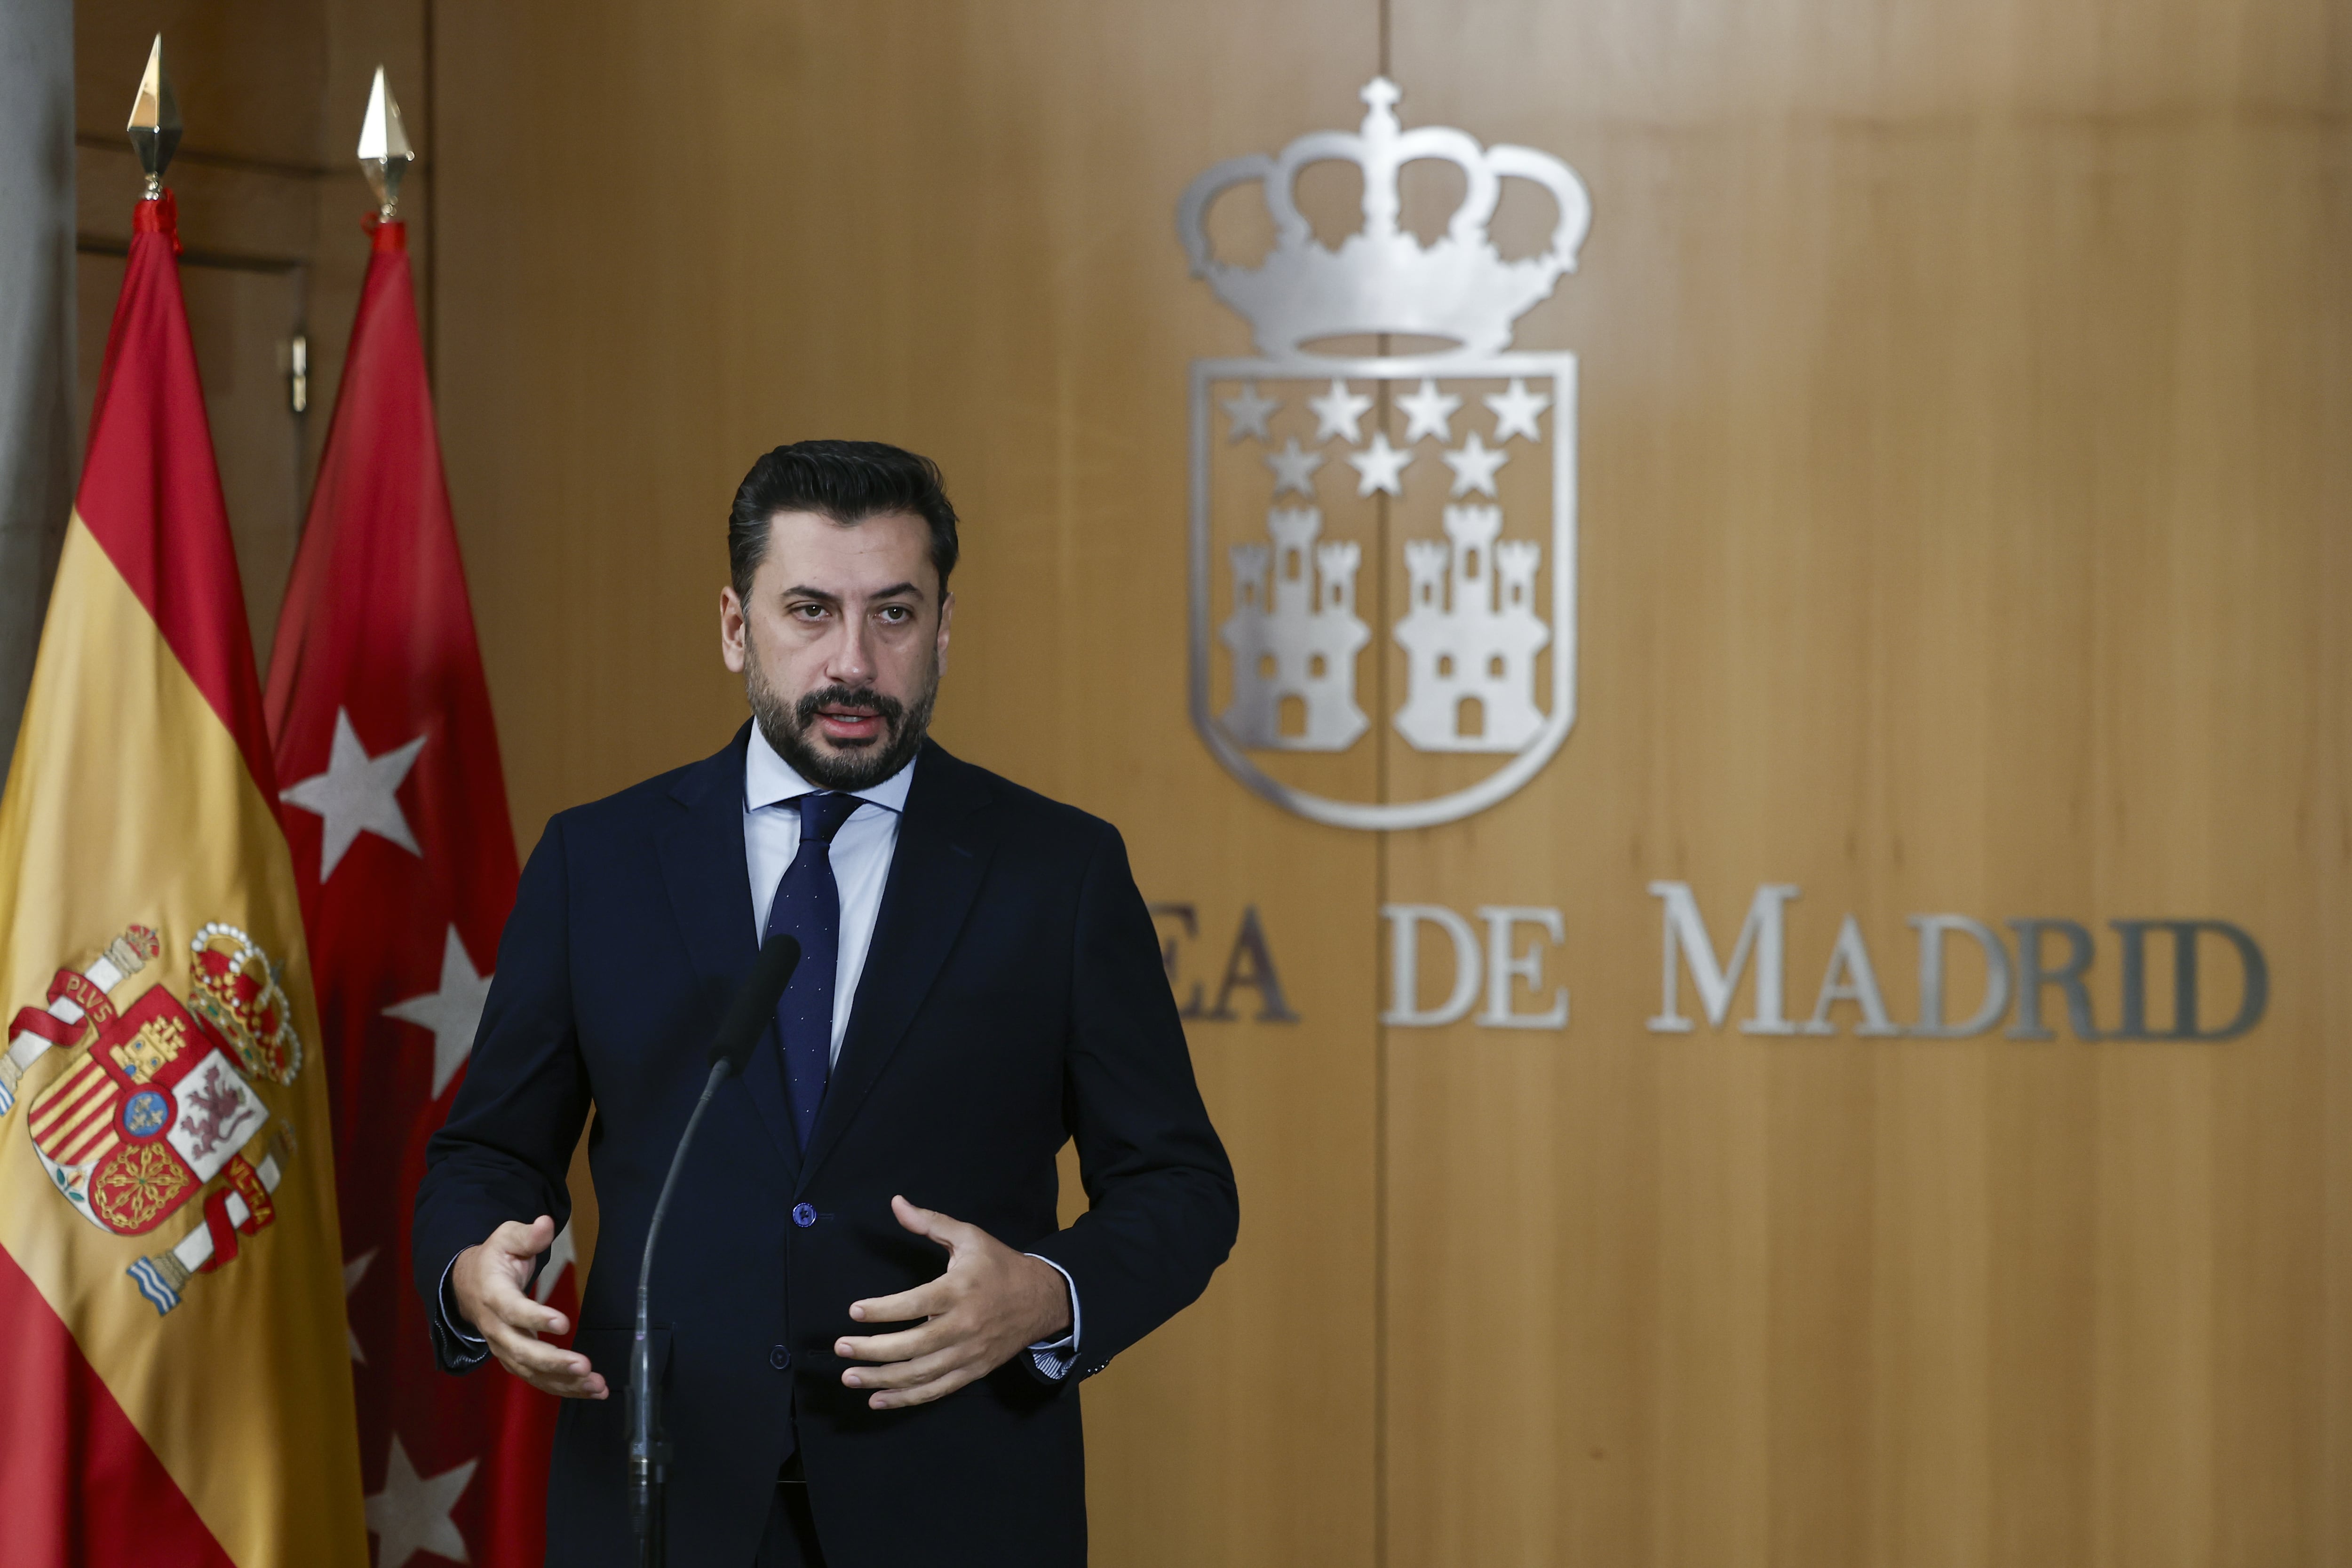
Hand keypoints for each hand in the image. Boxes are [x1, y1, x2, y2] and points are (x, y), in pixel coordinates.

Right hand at [451, 1215, 606, 1399]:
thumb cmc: (493, 1259)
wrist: (467, 1284)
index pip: (513, 1310)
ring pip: (530, 1371)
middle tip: (584, 1366)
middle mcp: (496, 1328)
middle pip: (521, 1351)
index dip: (535, 1317)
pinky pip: (536, 1378)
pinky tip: (590, 1390)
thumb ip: (526, 1234)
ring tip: (596, 1385)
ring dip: (564, 1382)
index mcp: (493, 1295)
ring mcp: (503, 1347)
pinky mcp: (514, 1359)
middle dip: (554, 1362)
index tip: (563, 1322)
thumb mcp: (505, 1237)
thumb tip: (545, 1224)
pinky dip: (562, 1387)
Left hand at [833, 1195, 1071, 1409]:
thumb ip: (930, 1223)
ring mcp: (968, 1353)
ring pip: (919, 1374)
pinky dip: (906, 1399)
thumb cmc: (999, 1266)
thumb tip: (897, 1203)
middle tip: (841, 1347)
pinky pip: (935, 1390)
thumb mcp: (969, 1237)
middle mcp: (963, 1326)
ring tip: (850, 1377)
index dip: (882, 1310)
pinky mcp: (973, 1371)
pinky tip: (878, 1400)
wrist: (1042, 1299)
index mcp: (959, 1291)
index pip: (914, 1304)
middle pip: (912, 1346)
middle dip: (872, 1350)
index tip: (854, 1311)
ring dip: (881, 1379)